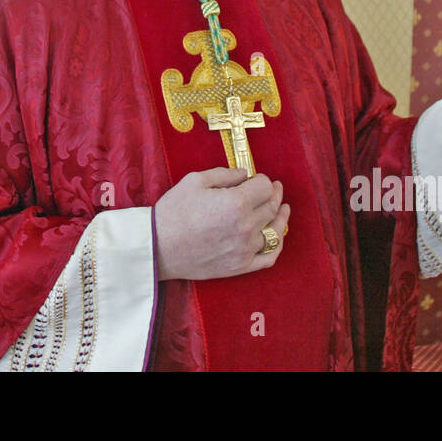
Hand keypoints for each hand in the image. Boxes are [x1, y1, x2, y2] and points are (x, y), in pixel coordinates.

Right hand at [154, 168, 289, 280]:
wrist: (158, 247)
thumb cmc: (173, 212)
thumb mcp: (195, 181)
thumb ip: (225, 174)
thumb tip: (245, 175)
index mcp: (236, 203)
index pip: (264, 186)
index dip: (263, 179)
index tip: (258, 178)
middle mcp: (245, 226)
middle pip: (271, 206)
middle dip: (273, 193)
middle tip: (274, 188)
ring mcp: (245, 249)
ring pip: (275, 230)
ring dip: (281, 216)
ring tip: (283, 209)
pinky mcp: (240, 266)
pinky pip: (269, 257)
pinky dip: (277, 245)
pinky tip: (277, 236)